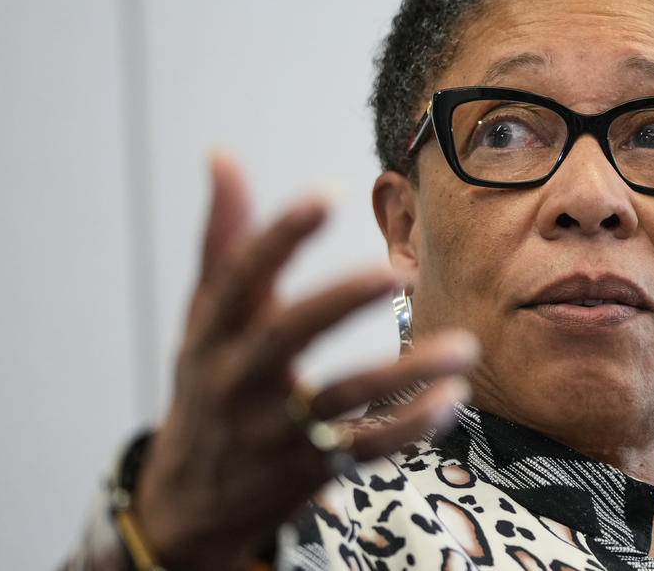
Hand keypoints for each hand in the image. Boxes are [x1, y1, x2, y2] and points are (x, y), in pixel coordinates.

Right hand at [133, 153, 476, 570]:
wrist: (188, 500)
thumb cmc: (208, 384)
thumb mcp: (205, 316)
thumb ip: (223, 238)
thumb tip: (221, 153)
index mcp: (212, 333)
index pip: (239, 277)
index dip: (279, 234)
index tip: (327, 192)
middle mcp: (236, 382)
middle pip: (287, 336)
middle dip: (339, 303)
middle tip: (394, 271)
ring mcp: (272, 433)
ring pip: (341, 401)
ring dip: (404, 374)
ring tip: (466, 347)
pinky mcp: (307, 471)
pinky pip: (364, 449)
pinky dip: (410, 427)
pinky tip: (452, 398)